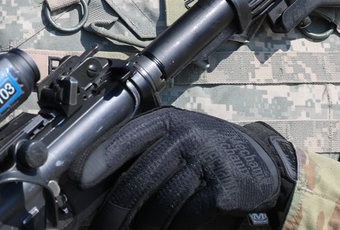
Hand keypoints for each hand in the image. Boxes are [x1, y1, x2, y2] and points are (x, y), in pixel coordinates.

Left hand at [75, 107, 296, 229]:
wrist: (262, 161)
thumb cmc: (208, 150)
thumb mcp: (178, 136)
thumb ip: (146, 149)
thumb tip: (100, 181)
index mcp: (167, 120)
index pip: (124, 139)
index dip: (98, 161)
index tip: (77, 180)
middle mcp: (184, 137)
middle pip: (138, 180)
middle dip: (114, 212)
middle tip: (99, 228)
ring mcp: (204, 163)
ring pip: (159, 205)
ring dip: (140, 227)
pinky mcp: (222, 191)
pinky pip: (186, 218)